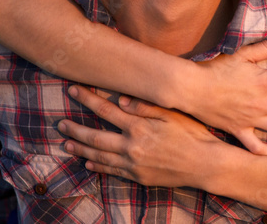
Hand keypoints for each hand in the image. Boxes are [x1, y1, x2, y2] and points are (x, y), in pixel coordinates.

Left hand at [59, 85, 226, 188]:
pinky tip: (88, 164)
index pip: (107, 111)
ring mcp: (133, 164)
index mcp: (139, 127)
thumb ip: (146, 106)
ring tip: (66, 143)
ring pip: (100, 157)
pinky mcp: (138, 177)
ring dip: (81, 150)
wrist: (205, 164)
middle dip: (76, 129)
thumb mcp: (172, 114)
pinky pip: (112, 172)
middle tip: (60, 124)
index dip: (88, 99)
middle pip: (96, 137)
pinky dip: (98, 167)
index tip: (74, 90)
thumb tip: (122, 98)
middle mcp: (132, 146)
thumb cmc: (192, 134)